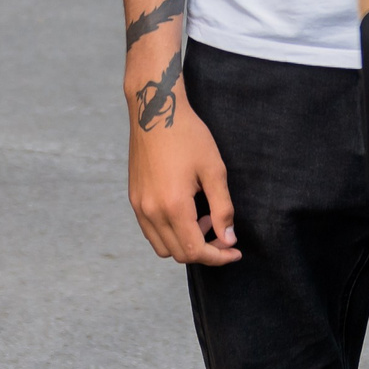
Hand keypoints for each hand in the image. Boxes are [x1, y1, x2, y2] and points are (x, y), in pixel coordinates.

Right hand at [126, 104, 239, 265]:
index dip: (218, 257)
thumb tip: (228, 240)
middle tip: (222, 232)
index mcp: (173, 205)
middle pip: (178, 254)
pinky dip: (169, 233)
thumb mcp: (214, 170)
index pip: (195, 251)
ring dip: (185, 243)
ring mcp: (139, 206)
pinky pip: (150, 231)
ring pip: (162, 247)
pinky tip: (185, 212)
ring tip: (203, 219)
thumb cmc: (188, 136)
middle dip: (204, 251)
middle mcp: (151, 211)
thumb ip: (223, 209)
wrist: (155, 111)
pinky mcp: (134, 198)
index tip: (234, 251)